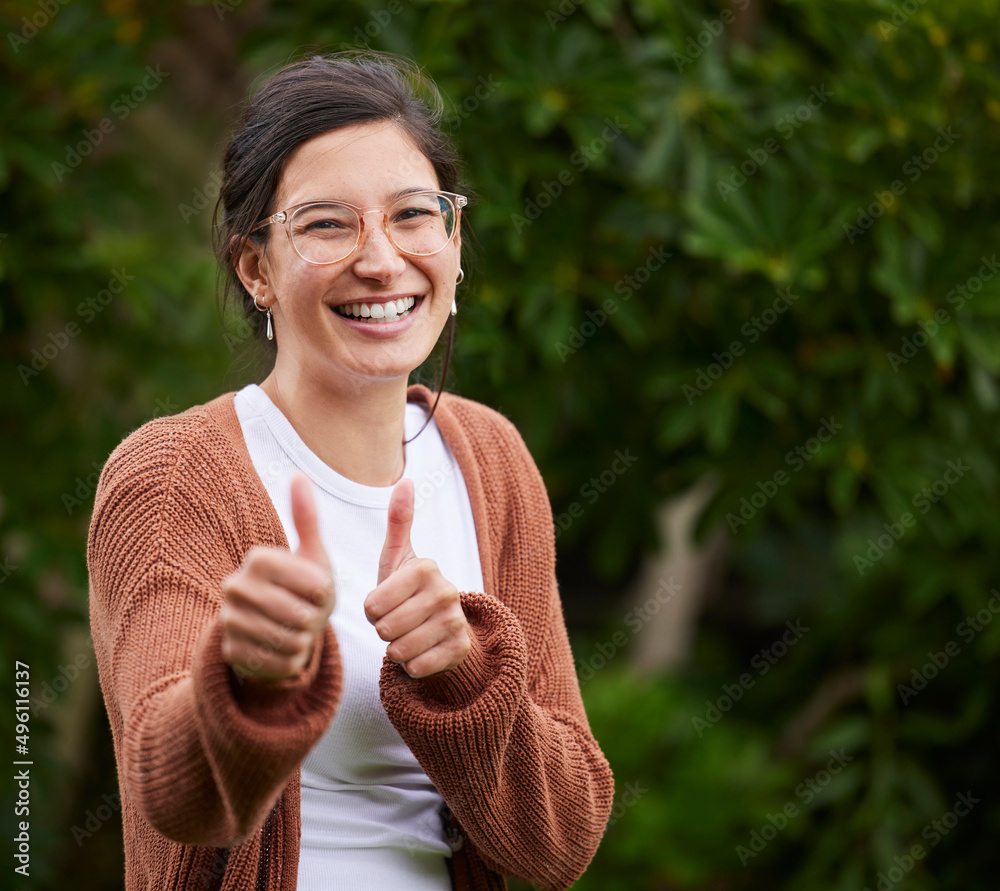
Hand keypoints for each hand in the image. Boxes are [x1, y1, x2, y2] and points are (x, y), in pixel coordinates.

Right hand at [220, 471, 335, 683]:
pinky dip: (291, 660)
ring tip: (298, 630)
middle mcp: (234, 587)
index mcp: (257, 559)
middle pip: (299, 614)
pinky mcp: (230, 652)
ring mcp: (228, 621)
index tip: (319, 590)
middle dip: (314, 619)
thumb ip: (306, 518)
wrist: (281, 629)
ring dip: (304, 640)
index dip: (324, 591)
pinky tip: (286, 648)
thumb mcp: (312, 555)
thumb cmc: (305, 588)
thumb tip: (298, 475)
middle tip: (309, 614)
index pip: (311, 583)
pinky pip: (279, 663)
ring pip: (289, 640)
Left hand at [365, 477, 470, 678]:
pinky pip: (417, 668)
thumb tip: (405, 480)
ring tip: (407, 636)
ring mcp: (456, 621)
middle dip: (383, 631)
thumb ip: (398, 521)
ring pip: (400, 650)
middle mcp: (447, 591)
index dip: (371, 611)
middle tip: (397, 621)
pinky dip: (412, 666)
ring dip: (396, 650)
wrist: (441, 628)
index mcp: (426, 567)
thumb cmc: (408, 591)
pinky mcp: (461, 649)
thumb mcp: (398, 558)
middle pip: (385, 629)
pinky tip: (421, 652)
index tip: (385, 603)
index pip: (372, 605)